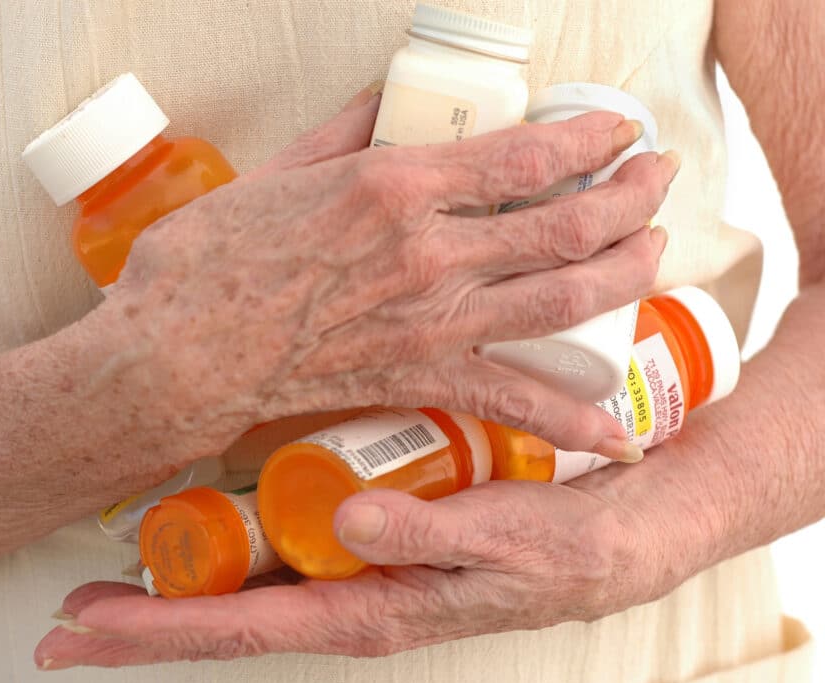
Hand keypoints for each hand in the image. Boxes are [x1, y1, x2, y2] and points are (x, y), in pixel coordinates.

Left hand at [34, 435, 715, 666]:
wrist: (618, 528)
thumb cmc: (571, 549)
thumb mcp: (517, 546)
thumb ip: (438, 538)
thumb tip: (349, 523)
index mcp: (375, 608)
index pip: (250, 627)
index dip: (162, 630)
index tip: (86, 628)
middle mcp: (352, 593)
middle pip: (228, 616)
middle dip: (143, 625)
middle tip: (65, 617)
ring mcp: (355, 567)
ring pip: (247, 584)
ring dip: (175, 584)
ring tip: (104, 583)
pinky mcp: (368, 535)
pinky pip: (284, 547)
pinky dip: (229, 541)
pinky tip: (196, 527)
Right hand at [92, 84, 678, 470]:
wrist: (177, 357)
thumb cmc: (209, 264)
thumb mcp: (275, 172)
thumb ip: (342, 132)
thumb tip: (383, 99)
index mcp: (396, 189)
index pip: (525, 157)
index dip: (588, 143)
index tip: (614, 134)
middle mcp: (430, 254)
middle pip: (567, 226)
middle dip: (632, 198)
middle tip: (653, 181)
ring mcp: (432, 324)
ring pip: (564, 298)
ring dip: (628, 273)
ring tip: (656, 253)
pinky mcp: (420, 382)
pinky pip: (514, 402)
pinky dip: (573, 417)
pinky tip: (618, 431)